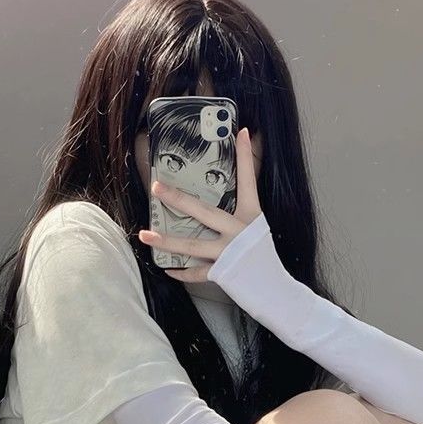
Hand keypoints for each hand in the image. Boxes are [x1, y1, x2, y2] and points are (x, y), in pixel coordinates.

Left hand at [139, 127, 262, 281]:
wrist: (276, 291)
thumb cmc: (265, 260)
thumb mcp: (258, 231)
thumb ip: (241, 216)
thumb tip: (220, 203)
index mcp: (252, 216)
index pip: (249, 181)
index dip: (246, 157)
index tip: (242, 132)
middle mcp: (240, 232)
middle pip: (203, 211)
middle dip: (178, 199)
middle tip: (156, 187)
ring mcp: (230, 252)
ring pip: (192, 245)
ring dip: (166, 240)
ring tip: (146, 234)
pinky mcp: (224, 273)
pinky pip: (196, 273)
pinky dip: (182, 273)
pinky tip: (168, 269)